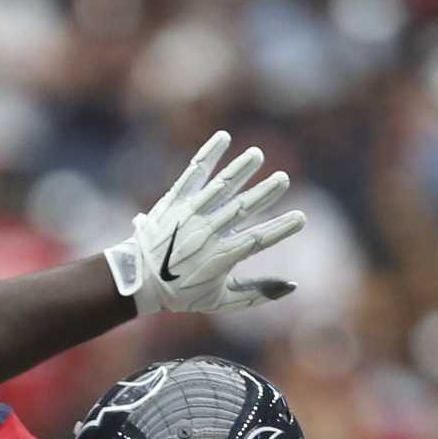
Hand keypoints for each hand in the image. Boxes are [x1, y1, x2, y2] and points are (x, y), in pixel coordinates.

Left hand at [105, 131, 303, 314]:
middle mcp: (206, 233)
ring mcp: (189, 215)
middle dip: (263, 193)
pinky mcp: (174, 201)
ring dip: (239, 170)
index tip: (301, 218)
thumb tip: (293, 285)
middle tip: (282, 179)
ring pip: (219, 187)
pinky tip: (223, 137)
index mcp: (220, 257)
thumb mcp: (220, 300)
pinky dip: (208, 155)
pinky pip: (192, 174)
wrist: (136, 280)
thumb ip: (256, 293)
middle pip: (241, 209)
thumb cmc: (181, 292)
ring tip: (256, 154)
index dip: (280, 229)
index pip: (257, 240)